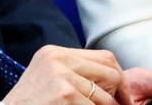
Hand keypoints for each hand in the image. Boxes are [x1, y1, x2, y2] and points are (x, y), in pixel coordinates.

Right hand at [3, 45, 125, 103]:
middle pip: (110, 71)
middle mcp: (58, 58)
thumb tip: (115, 83)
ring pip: (104, 96)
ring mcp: (61, 74)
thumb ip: (76, 74)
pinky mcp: (64, 93)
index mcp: (56, 52)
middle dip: (118, 94)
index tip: (123, 96)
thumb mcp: (49, 79)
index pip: (104, 57)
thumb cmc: (28, 104)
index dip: (119, 78)